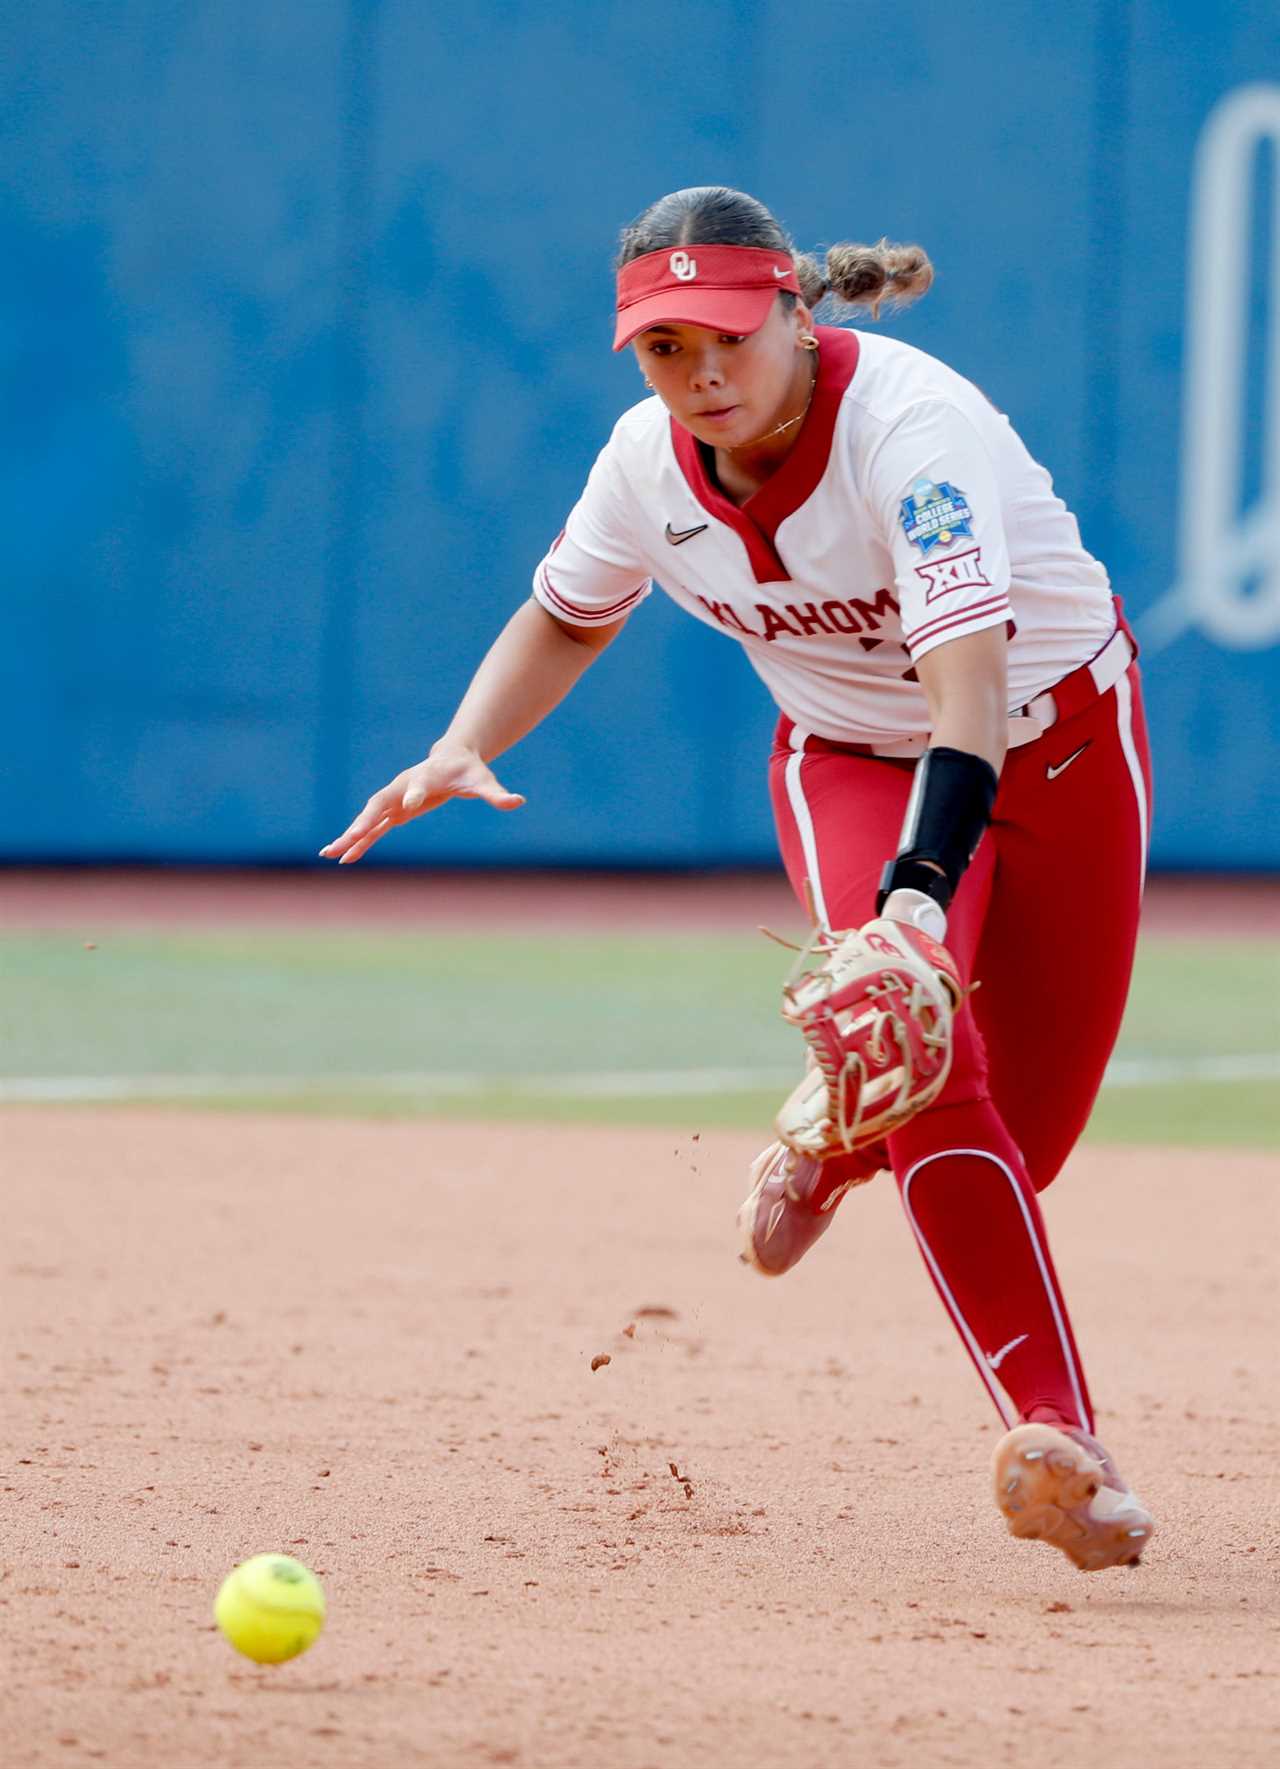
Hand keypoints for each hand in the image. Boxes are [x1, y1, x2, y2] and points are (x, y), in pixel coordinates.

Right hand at [319, 743, 524, 863]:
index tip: (407, 807)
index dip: (412, 795)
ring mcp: (394, 799)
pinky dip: (358, 842)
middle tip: (348, 838)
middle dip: (362, 822)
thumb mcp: (484, 781)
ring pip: (367, 819)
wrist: (452, 759)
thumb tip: (517, 801)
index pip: (415, 786)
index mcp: (425, 778)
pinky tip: (344, 858)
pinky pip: (372, 829)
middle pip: (378, 804)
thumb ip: (496, 793)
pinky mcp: (392, 811)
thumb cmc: (469, 770)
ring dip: (349, 835)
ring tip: (330, 854)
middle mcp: (403, 788)